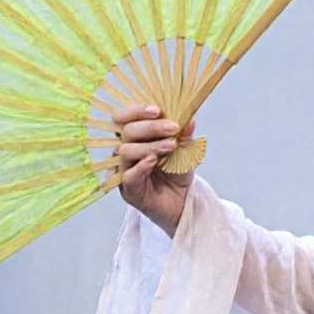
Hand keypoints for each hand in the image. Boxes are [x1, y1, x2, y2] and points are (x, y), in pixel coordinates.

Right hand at [111, 106, 192, 236]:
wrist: (183, 202)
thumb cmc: (177, 174)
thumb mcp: (184, 151)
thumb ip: (184, 136)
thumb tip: (189, 120)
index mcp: (134, 138)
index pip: (123, 118)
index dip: (136, 111)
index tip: (157, 110)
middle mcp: (125, 151)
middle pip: (126, 132)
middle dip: (150, 127)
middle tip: (172, 128)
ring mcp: (124, 170)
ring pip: (126, 151)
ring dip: (150, 146)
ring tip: (170, 146)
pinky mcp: (128, 190)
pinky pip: (128, 175)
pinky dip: (141, 166)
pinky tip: (153, 161)